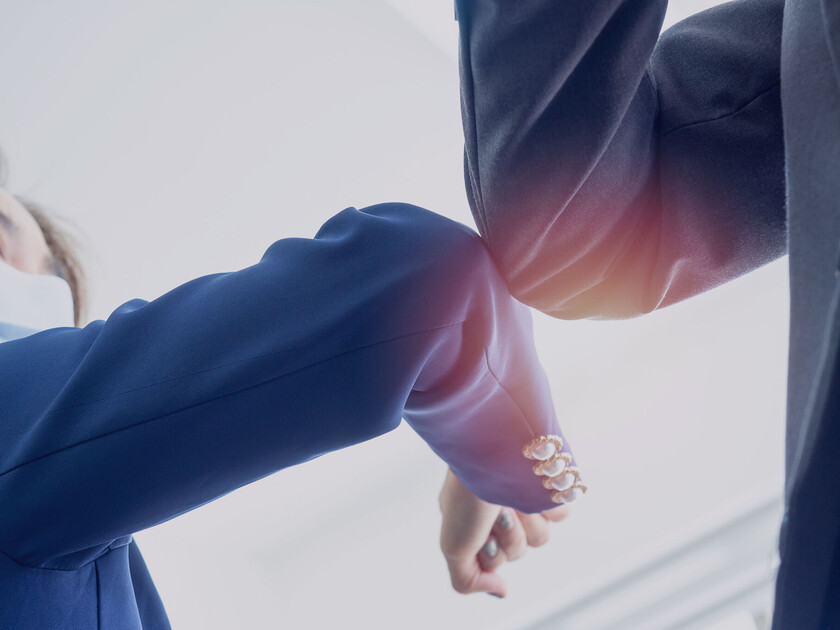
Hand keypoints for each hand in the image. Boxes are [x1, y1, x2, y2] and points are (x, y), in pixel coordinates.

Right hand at [438, 468, 569, 596]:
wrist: (489, 448)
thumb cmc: (466, 493)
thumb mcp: (453, 546)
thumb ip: (468, 579)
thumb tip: (500, 589)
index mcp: (473, 521)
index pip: (493, 560)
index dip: (492, 553)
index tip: (481, 532)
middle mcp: (498, 509)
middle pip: (518, 550)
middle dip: (510, 536)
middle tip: (499, 513)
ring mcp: (523, 497)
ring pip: (541, 537)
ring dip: (527, 522)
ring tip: (513, 499)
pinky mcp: (546, 485)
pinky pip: (560, 514)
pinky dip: (548, 507)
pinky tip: (532, 492)